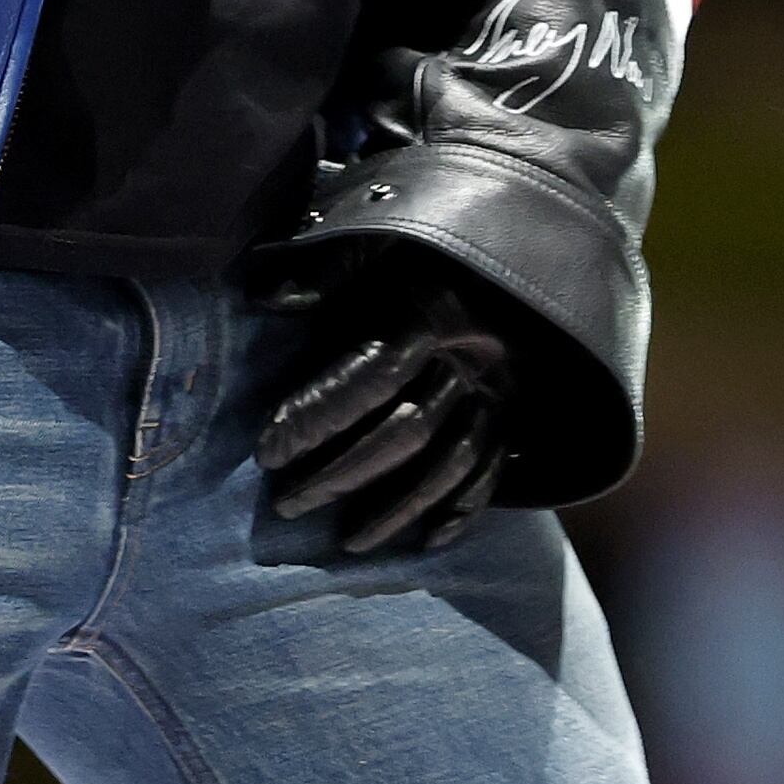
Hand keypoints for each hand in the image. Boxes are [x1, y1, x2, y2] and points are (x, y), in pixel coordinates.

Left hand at [252, 261, 519, 553]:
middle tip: (288, 505)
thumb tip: (263, 295)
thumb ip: (323, 268)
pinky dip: (459, 515)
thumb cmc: (426, 243)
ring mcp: (502, 395)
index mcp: (432, 311)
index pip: (370, 376)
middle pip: (406, 432)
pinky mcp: (518, 418)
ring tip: (348, 544)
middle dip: (342, 474)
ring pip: (449, 467)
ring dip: (396, 511)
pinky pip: (491, 477)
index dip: (318, 416)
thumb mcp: (375, 238)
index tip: (269, 452)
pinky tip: (425, 545)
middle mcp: (473, 360)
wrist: (520, 241)